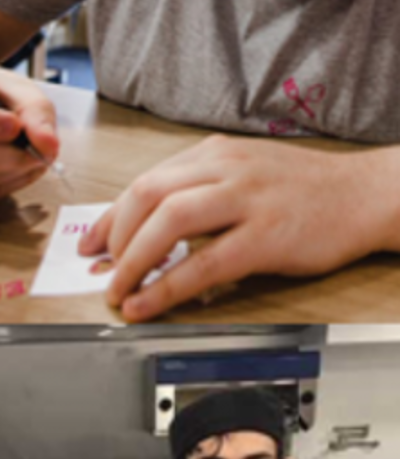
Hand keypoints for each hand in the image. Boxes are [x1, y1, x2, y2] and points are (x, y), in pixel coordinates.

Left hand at [78, 135, 388, 321]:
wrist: (368, 194)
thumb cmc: (303, 191)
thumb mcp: (243, 174)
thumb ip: (197, 191)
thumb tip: (144, 227)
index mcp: (214, 155)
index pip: (144, 182)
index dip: (109, 217)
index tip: (90, 244)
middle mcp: (226, 169)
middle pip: (147, 195)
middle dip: (114, 237)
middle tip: (100, 269)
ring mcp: (247, 199)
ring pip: (169, 222)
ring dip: (132, 261)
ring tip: (118, 290)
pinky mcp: (267, 236)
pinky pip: (204, 262)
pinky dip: (166, 286)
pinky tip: (147, 303)